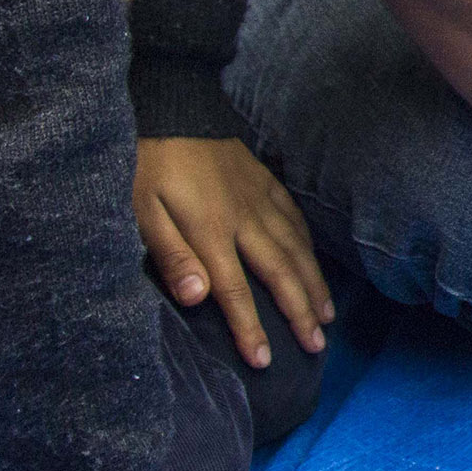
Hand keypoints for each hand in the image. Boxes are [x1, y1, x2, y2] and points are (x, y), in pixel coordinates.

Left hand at [133, 137, 330, 366]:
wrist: (177, 110)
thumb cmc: (150, 167)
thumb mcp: (144, 213)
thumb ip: (172, 255)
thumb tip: (198, 297)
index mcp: (212, 232)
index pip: (235, 291)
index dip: (251, 327)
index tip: (265, 360)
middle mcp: (245, 221)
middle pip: (279, 273)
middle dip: (299, 312)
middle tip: (316, 345)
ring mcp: (261, 201)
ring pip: (296, 249)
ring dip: (313, 284)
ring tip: (327, 314)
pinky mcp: (267, 184)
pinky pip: (296, 220)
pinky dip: (309, 246)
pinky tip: (314, 262)